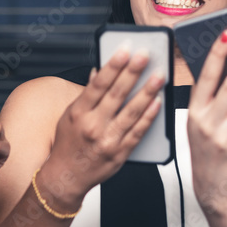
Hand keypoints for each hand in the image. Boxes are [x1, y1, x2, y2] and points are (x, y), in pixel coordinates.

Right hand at [38, 48, 164, 209]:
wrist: (67, 176)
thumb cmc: (68, 144)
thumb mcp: (69, 115)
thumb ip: (86, 94)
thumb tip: (99, 71)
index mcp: (78, 112)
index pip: (98, 84)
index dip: (113, 65)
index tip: (125, 50)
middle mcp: (92, 125)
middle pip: (117, 94)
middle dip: (133, 72)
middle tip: (145, 55)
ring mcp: (107, 140)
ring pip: (131, 112)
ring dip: (147, 92)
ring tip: (159, 76)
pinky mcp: (120, 153)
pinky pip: (138, 132)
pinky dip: (149, 116)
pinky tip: (158, 103)